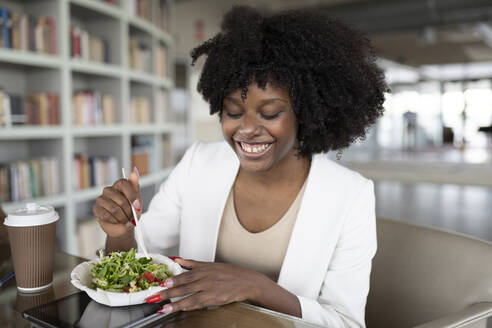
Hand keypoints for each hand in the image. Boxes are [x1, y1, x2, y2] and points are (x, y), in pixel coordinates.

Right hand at [92, 167, 141, 237]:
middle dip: (129, 212)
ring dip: (123, 218)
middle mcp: (109, 189)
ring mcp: (101, 198)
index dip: (132, 196)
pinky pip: (106, 215)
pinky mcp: (96, 208)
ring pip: (114, 209)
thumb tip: (134, 171)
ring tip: (125, 220)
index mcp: (120, 184)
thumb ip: (135, 187)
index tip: (137, 206)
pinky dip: (115, 221)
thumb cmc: (131, 211)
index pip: (125, 184)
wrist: (124, 225)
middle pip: (122, 201)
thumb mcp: (137, 200)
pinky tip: (116, 221)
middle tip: (132, 217)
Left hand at [145, 259, 260, 313]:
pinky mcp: (215, 298)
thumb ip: (191, 264)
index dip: (171, 279)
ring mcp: (210, 289)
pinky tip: (181, 309)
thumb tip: (176, 260)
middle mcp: (205, 278)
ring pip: (189, 296)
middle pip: (183, 286)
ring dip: (175, 303)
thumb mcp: (209, 265)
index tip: (160, 283)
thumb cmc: (228, 273)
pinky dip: (189, 306)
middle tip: (154, 297)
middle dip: (167, 292)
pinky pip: (199, 303)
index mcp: (202, 269)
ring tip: (163, 308)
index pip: (183, 275)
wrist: (246, 281)